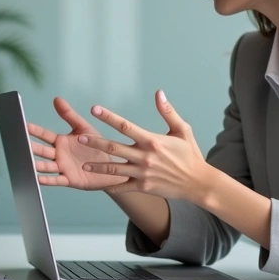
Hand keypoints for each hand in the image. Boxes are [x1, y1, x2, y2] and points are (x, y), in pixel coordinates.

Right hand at [27, 96, 127, 190]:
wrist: (110, 167)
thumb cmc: (96, 146)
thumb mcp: (83, 127)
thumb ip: (70, 115)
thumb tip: (57, 99)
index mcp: (60, 141)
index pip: (44, 135)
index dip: (34, 130)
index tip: (23, 125)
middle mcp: (58, 154)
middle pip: (41, 151)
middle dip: (31, 147)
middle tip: (20, 144)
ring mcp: (62, 167)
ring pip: (46, 166)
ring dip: (36, 165)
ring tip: (27, 163)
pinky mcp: (69, 179)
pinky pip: (56, 180)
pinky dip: (47, 180)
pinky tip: (38, 178)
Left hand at [75, 90, 210, 200]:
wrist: (198, 182)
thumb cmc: (190, 154)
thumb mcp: (182, 130)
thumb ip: (168, 112)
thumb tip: (158, 93)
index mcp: (152, 140)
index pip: (125, 126)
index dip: (108, 117)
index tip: (94, 109)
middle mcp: (145, 157)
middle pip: (115, 148)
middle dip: (96, 143)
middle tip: (80, 139)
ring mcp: (143, 173)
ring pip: (115, 169)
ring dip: (98, 166)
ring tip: (84, 164)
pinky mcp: (144, 186)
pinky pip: (123, 186)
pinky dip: (111, 185)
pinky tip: (99, 184)